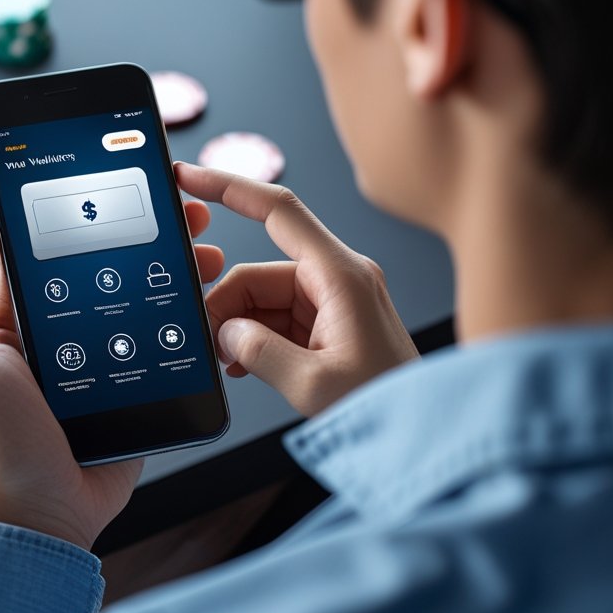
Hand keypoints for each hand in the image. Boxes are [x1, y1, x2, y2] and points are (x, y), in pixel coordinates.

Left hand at [0, 204, 223, 550]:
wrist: (41, 516)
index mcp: (10, 323)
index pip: (48, 251)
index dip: (80, 215)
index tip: (114, 180)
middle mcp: (57, 338)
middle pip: (105, 270)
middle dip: (144, 235)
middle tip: (181, 208)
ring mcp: (98, 363)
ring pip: (140, 302)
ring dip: (173, 270)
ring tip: (203, 247)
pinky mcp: (132, 388)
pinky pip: (161, 347)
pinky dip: (186, 322)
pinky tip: (209, 297)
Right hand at [174, 162, 418, 417]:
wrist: (422, 434)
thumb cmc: (388, 405)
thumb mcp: (313, 384)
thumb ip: (259, 352)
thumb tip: (226, 332)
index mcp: (341, 275)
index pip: (278, 210)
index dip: (229, 187)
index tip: (190, 178)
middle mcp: (339, 278)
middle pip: (259, 271)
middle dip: (227, 305)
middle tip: (211, 344)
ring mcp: (334, 301)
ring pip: (262, 298)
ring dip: (240, 329)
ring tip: (233, 365)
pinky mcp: (330, 324)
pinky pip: (277, 319)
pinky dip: (255, 339)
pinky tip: (246, 366)